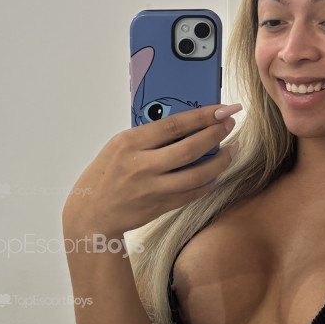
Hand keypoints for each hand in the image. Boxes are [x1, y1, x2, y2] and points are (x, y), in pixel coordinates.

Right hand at [62, 104, 241, 236]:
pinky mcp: (161, 206)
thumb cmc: (104, 175)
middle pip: (190, 148)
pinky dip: (209, 181)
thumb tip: (187, 125)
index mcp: (129, 143)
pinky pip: (193, 193)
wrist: (91, 215)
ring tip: (232, 149)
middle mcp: (141, 166)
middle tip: (230, 124)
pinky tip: (218, 171)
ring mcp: (152, 189)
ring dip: (221, 161)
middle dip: (216, 134)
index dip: (203, 116)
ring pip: (198, 174)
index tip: (223, 108)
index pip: (173, 125)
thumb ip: (149, 137)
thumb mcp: (119, 147)